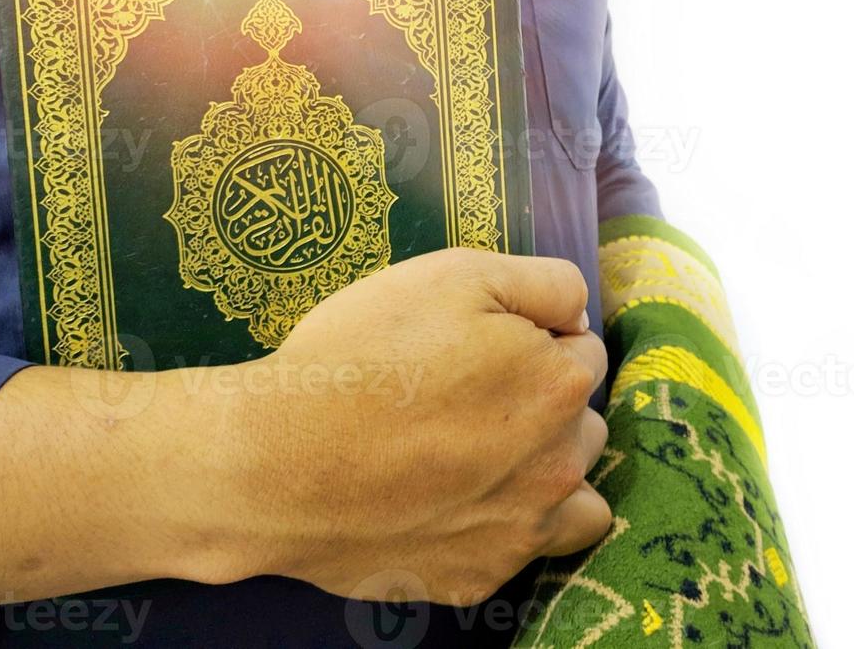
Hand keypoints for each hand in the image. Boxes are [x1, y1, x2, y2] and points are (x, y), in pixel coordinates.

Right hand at [214, 248, 610, 605]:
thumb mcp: (456, 275)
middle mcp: (559, 467)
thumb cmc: (359, 357)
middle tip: (470, 402)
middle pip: (582, 426)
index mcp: (560, 387)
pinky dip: (498, 529)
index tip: (480, 350)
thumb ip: (545, 285)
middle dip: (546, 410)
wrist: (271, 462)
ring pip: (573, 498)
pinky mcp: (477, 579)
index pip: (583, 355)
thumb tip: (578, 319)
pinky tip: (450, 506)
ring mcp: (521, 532)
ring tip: (478, 458)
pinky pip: (516, 551)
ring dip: (543, 475)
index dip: (535, 342)